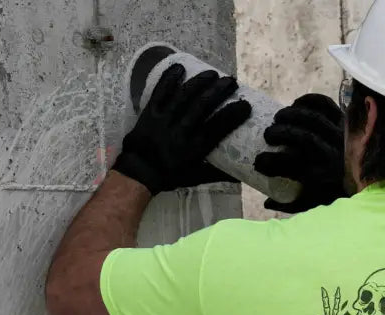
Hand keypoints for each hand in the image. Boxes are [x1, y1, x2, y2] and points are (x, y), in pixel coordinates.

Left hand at [112, 64, 251, 194]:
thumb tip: (239, 175)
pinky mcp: (151, 111)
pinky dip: (169, 79)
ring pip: (183, 96)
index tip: (245, 105)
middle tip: (232, 81)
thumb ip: (217, 174)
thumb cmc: (170, 175)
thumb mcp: (196, 178)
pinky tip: (180, 67)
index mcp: (194, 149)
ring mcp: (164, 119)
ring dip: (199, 82)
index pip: (216, 128)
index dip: (232, 115)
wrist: (139, 171)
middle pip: (201, 107)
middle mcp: (181, 131)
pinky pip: (160, 92)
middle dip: (218, 92)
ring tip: (213, 73)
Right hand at [254, 94, 345, 212]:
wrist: (368, 182)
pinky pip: (326, 104)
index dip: (271, 162)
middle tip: (267, 135)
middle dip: (281, 133)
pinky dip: (309, 101)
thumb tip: (267, 202)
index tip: (258, 162)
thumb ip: (290, 205)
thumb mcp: (314, 205)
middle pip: (304, 137)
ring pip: (313, 119)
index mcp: (324, 177)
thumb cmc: (335, 193)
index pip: (294, 167)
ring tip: (277, 119)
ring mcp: (341, 136)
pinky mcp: (345, 122)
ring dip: (291, 115)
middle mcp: (334, 156)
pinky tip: (295, 105)